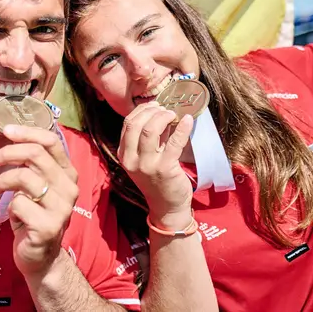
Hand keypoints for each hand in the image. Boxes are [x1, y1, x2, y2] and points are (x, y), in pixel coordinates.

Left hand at [0, 124, 78, 277]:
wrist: (41, 256)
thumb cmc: (35, 214)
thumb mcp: (37, 185)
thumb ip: (32, 164)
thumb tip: (11, 136)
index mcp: (68, 173)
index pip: (51, 141)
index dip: (27, 132)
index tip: (6, 131)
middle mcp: (69, 188)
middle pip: (36, 154)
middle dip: (8, 152)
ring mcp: (61, 208)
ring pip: (24, 177)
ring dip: (3, 180)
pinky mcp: (47, 227)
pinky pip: (18, 203)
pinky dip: (9, 205)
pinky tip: (11, 214)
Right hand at [117, 102, 193, 229]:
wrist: (166, 206)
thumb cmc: (157, 179)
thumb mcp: (144, 158)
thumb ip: (148, 138)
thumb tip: (159, 113)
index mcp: (124, 154)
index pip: (127, 124)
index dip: (141, 111)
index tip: (154, 106)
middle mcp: (131, 159)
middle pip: (136, 124)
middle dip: (151, 111)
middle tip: (165, 109)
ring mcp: (147, 164)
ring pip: (150, 130)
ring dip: (163, 117)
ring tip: (173, 114)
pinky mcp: (165, 168)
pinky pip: (174, 142)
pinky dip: (182, 128)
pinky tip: (188, 120)